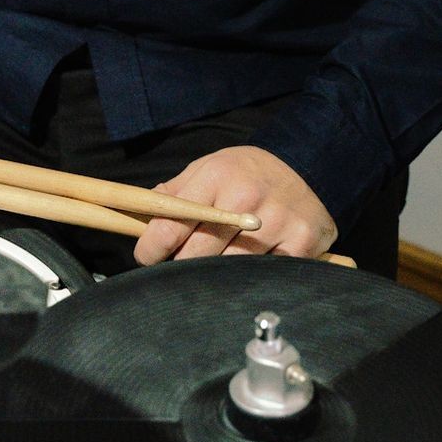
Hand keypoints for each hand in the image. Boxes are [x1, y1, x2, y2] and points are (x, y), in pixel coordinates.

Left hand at [132, 145, 336, 264]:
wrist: (305, 165)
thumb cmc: (246, 172)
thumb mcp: (207, 169)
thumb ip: (175, 193)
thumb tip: (136, 214)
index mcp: (215, 176)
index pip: (171, 222)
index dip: (152, 247)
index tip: (147, 256)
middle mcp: (245, 198)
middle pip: (198, 253)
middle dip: (182, 263)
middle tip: (180, 265)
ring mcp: (276, 221)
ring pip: (230, 268)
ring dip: (217, 274)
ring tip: (215, 265)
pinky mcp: (302, 242)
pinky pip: (266, 275)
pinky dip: (253, 277)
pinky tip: (250, 268)